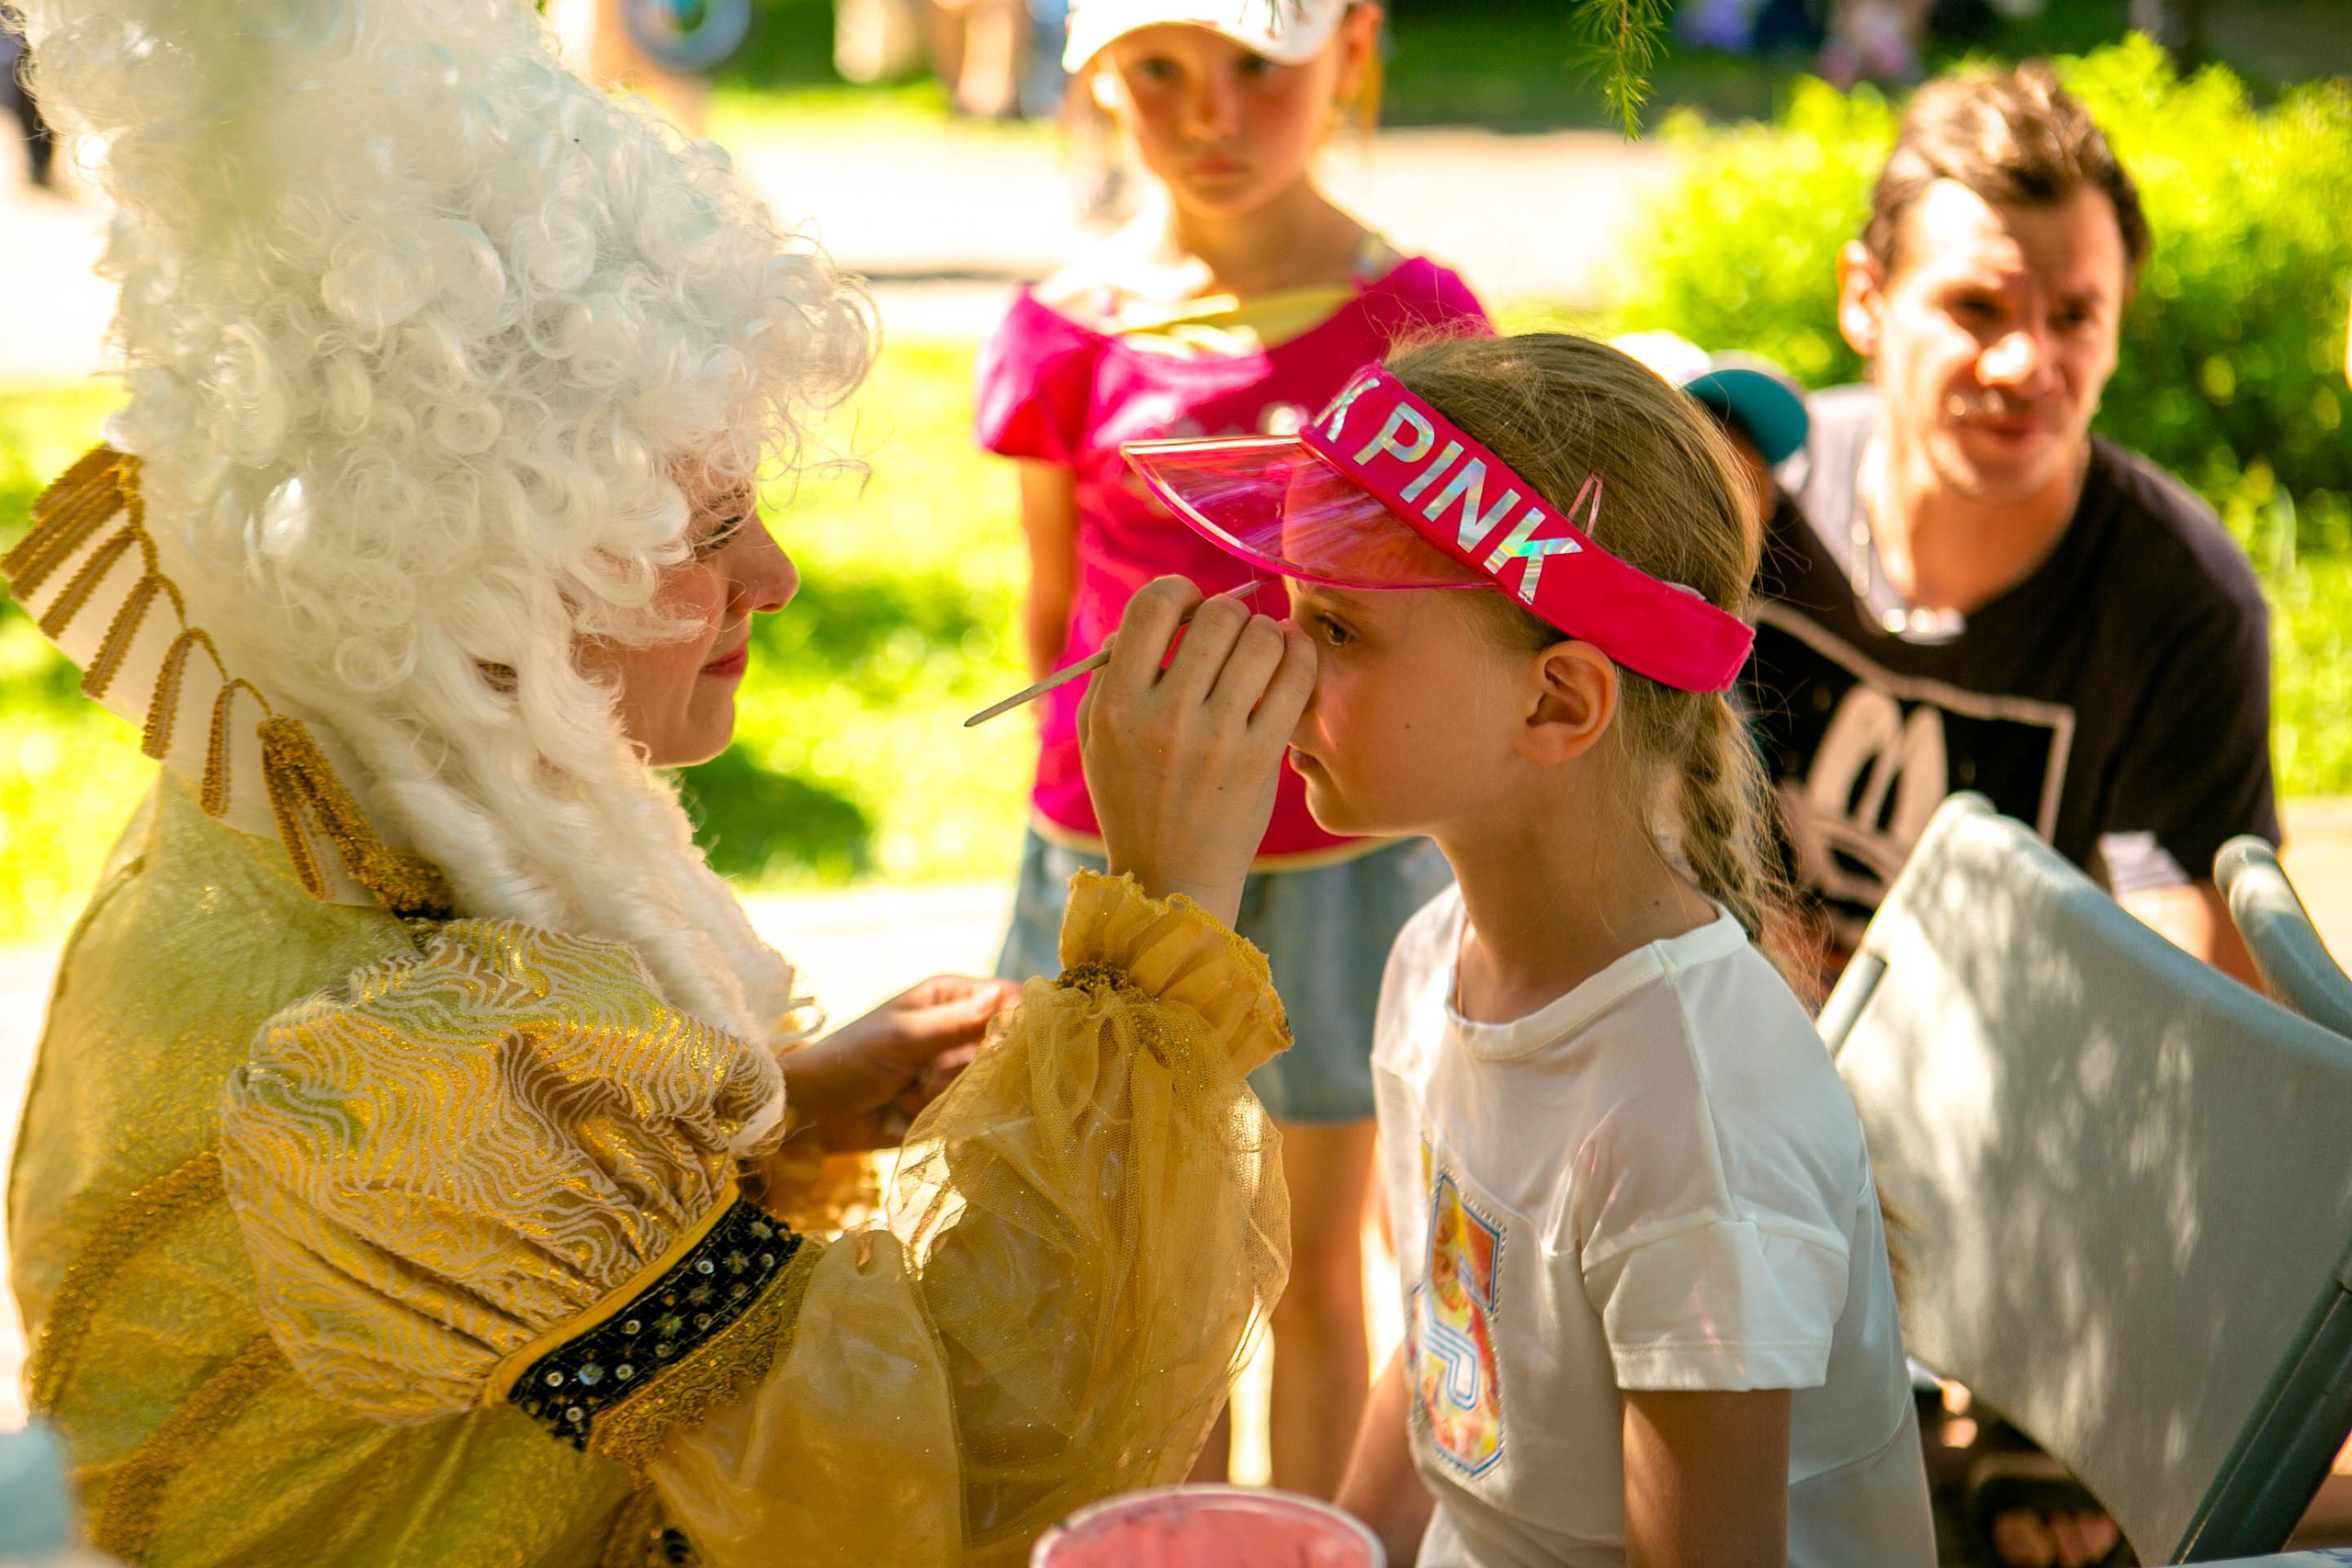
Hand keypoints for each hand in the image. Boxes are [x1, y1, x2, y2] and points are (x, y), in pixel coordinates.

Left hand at [777, 975, 1018, 1151]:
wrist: (814, 1113)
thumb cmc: (850, 1059)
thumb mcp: (901, 1036)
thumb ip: (954, 1022)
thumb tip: (1004, 995)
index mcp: (950, 997)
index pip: (1007, 999)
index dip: (1015, 1021)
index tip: (999, 1047)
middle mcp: (960, 1029)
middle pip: (1004, 1046)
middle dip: (968, 1066)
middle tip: (929, 1078)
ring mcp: (956, 1069)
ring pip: (988, 1082)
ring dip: (949, 1093)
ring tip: (909, 1094)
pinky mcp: (951, 1104)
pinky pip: (971, 1111)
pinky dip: (943, 1115)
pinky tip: (910, 1111)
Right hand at [1077, 576, 1315, 927]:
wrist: (1171, 874)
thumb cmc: (1132, 797)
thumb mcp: (1097, 737)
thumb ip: (1110, 671)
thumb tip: (1147, 617)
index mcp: (1117, 705)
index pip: (1153, 606)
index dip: (1178, 591)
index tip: (1189, 606)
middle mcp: (1165, 717)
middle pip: (1216, 616)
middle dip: (1228, 611)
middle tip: (1231, 630)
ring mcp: (1217, 738)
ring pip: (1261, 640)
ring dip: (1267, 630)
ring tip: (1262, 644)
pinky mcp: (1260, 758)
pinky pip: (1295, 679)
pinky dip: (1299, 654)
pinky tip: (1291, 656)